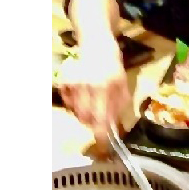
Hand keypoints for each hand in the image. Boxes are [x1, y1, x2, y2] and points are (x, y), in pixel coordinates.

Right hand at [59, 33, 130, 149]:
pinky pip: (68, 103)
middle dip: (94, 123)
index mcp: (106, 86)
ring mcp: (75, 84)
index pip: (102, 117)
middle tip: (101, 117)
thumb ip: (120, 103)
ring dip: (85, 114)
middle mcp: (89, 86)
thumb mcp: (123, 81)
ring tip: (94, 101)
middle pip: (87, 119)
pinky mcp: (65, 81)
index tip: (104, 147)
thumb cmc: (113, 63)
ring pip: (77, 113)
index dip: (101, 135)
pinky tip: (83, 94)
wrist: (96, 42)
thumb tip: (116, 124)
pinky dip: (75, 104)